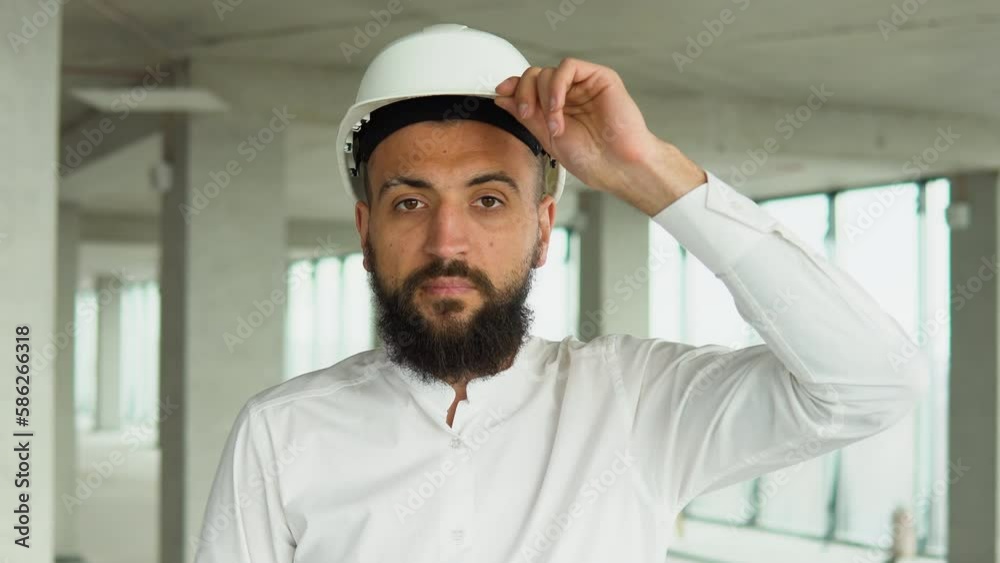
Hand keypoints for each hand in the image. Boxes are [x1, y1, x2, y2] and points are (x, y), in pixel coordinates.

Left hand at [494, 58, 705, 213]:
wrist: (618, 167)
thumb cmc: (591, 160)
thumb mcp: (547, 138)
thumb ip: (526, 116)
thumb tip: (502, 97)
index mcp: (557, 108)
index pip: (529, 87)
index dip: (513, 87)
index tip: (500, 94)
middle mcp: (570, 94)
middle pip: (535, 76)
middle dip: (524, 93)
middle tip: (527, 115)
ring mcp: (584, 85)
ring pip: (548, 72)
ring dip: (543, 98)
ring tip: (553, 125)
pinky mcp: (600, 77)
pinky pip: (568, 67)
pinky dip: (556, 85)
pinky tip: (557, 107)